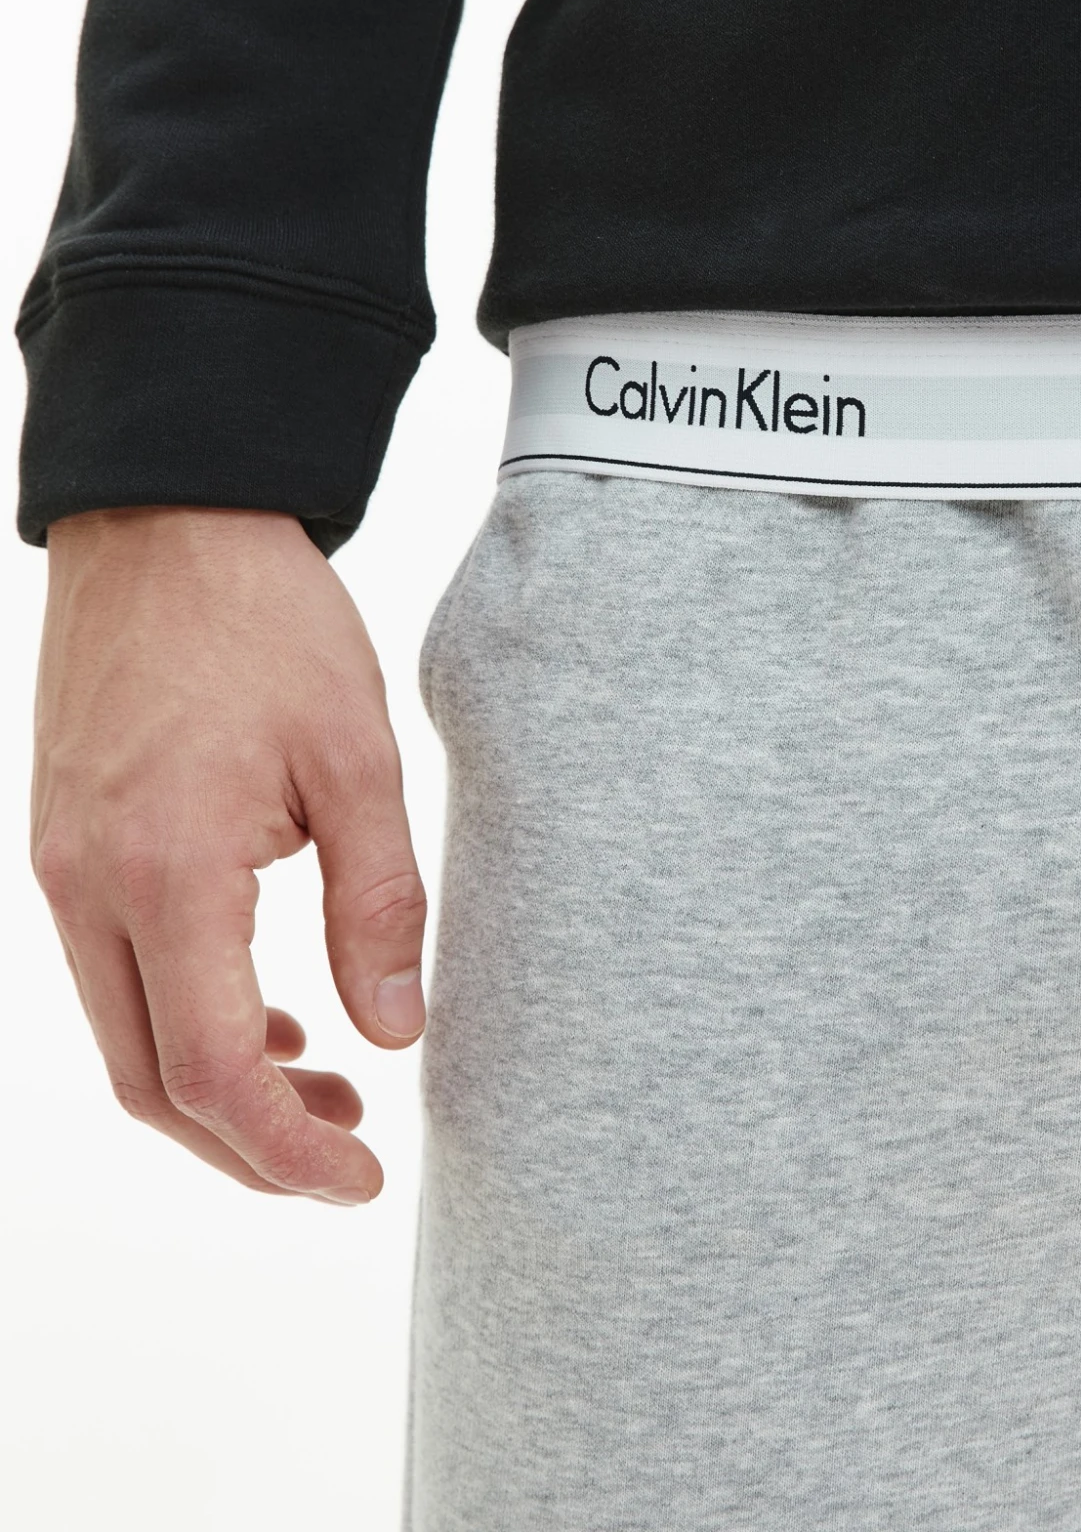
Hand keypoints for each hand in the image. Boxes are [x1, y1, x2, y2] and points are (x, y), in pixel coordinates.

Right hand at [31, 506, 427, 1202]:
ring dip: (218, 1086)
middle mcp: (91, 889)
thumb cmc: (266, 624)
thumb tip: (394, 1032)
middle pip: (154, 1085)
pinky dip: (185, 1018)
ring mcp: (65, 867)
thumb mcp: (356, 758)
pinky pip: (115, 971)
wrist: (168, 523)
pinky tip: (267, 1006)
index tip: (361, 1178)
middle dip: (250, 1143)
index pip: (215, 1073)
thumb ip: (378, 904)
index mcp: (168, 875)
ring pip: (127, 1036)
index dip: (288, 1150)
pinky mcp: (68, 842)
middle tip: (349, 1149)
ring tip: (325, 1082)